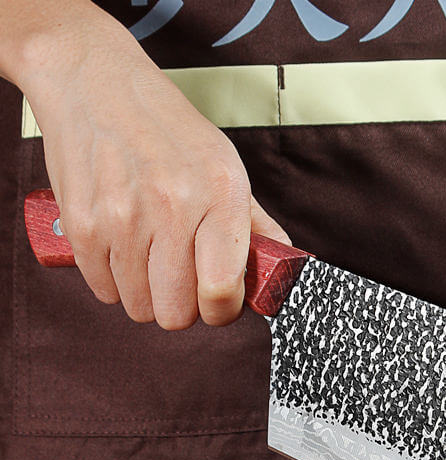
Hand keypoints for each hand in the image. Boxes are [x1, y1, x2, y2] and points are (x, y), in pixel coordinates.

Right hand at [20, 6, 287, 328]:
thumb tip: (284, 271)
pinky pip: (104, 291)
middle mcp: (173, 207)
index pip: (222, 291)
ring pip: (140, 308)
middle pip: (177, 314)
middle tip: (184, 281)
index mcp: (220, 196)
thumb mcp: (226, 167)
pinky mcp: (82, 224)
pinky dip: (115, 281)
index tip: (220, 302)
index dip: (223, 311)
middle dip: (185, 307)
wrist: (93, 81)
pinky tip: (124, 250)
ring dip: (149, 294)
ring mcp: (122, 218)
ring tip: (151, 258)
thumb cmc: (169, 130)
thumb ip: (256, 225)